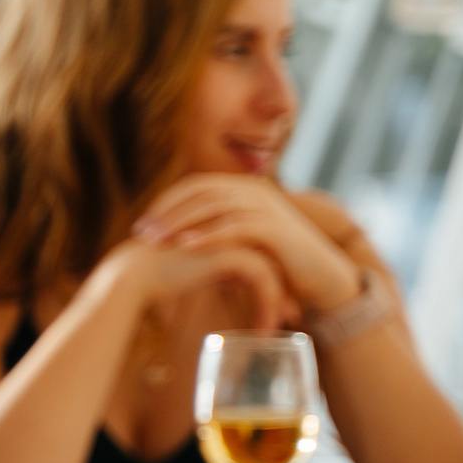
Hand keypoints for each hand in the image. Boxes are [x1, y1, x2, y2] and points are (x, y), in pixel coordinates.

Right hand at [98, 234, 299, 331]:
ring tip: (273, 330)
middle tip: (291, 318)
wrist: (133, 275)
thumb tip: (239, 281)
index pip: (264, 253)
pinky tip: (263, 331)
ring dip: (278, 303)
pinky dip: (267, 307)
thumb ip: (221, 269)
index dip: (275, 281)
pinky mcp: (232, 254)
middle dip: (285, 292)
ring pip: (273, 272)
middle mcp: (234, 228)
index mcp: (227, 227)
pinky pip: (264, 282)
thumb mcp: (198, 270)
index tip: (281, 309)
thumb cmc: (156, 276)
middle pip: (274, 260)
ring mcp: (234, 238)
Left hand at [132, 175, 362, 313]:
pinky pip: (235, 228)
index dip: (166, 203)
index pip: (195, 186)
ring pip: (213, 207)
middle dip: (167, 213)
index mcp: (244, 189)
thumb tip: (177, 238)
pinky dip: (207, 236)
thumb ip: (217, 231)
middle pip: (200, 193)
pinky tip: (184, 248)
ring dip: (180, 224)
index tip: (142, 225)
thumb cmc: (278, 261)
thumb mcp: (244, 240)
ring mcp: (266, 207)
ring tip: (156, 242)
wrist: (321, 276)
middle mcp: (255, 191)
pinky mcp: (275, 229)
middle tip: (141, 234)